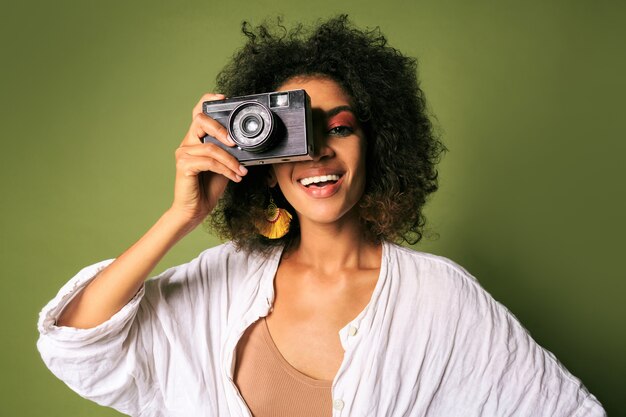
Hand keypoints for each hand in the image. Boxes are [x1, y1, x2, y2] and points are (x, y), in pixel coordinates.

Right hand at [169, 93, 247, 227]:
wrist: (195, 209)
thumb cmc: (208, 186)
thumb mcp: (224, 165)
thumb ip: (230, 152)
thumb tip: (247, 144)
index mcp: (197, 138)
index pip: (199, 113)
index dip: (208, 101)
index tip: (224, 98)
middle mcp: (187, 142)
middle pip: (200, 121)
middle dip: (221, 129)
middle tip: (236, 143)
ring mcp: (183, 153)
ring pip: (210, 146)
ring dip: (230, 160)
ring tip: (241, 171)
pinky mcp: (184, 166)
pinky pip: (208, 161)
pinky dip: (225, 168)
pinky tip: (234, 176)